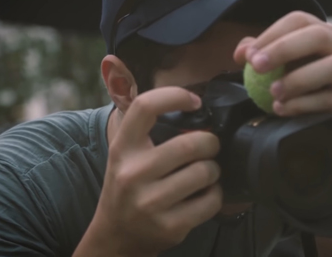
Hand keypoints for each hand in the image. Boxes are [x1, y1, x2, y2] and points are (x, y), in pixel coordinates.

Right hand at [77, 88, 222, 256]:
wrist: (115, 236)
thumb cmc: (127, 187)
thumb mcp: (126, 155)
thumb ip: (149, 133)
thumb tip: (196, 108)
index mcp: (122, 149)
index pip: (146, 107)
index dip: (176, 96)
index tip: (195, 102)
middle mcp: (132, 174)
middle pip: (191, 143)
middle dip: (211, 142)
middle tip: (210, 146)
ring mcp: (150, 203)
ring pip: (205, 172)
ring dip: (214, 169)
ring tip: (207, 172)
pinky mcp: (169, 226)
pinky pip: (211, 201)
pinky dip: (216, 194)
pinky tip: (205, 194)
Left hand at [234, 11, 331, 145]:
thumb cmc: (305, 84)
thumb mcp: (284, 66)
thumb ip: (262, 54)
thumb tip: (242, 53)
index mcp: (323, 33)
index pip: (299, 21)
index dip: (272, 34)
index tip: (248, 55)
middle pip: (319, 36)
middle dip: (284, 49)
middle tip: (256, 66)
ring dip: (298, 79)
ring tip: (272, 92)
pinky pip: (329, 100)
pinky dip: (301, 104)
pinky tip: (281, 109)